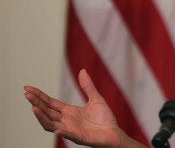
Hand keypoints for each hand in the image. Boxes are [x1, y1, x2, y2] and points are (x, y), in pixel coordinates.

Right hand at [24, 69, 140, 147]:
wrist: (114, 133)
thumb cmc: (104, 118)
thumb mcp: (96, 98)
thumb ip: (87, 86)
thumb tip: (82, 70)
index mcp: (69, 111)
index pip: (50, 103)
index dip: (39, 96)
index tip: (28, 89)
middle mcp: (66, 121)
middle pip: (47, 112)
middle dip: (36, 103)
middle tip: (27, 94)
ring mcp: (71, 130)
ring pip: (51, 124)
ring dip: (42, 117)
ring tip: (34, 108)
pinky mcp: (79, 137)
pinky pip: (69, 135)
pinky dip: (62, 132)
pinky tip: (57, 129)